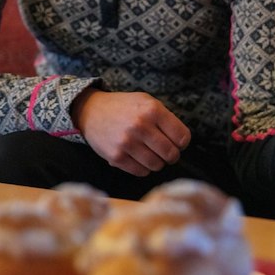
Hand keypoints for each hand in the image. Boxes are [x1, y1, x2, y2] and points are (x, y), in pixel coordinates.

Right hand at [71, 88, 190, 176]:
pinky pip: (140, 172)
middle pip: (171, 154)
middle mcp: (141, 126)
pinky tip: (140, 158)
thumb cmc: (125, 107)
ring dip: (158, 163)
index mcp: (153, 110)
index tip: (178, 143)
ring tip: (153, 155)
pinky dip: (144, 168)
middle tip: (167, 152)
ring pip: (157, 165)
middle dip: (172, 155)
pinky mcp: (116, 157)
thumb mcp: (148, 102)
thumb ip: (166, 118)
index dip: (183, 143)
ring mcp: (127, 143)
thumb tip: (182, 141)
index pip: (182, 137)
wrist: (92, 111)